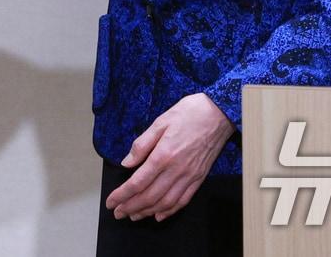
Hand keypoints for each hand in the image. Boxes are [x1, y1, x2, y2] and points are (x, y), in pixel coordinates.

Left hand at [105, 93, 234, 221]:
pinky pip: (183, 200)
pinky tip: (159, 214)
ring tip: (133, 216)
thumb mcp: (160, 122)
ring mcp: (189, 176)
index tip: (111, 202)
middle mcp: (176, 170)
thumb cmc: (188, 114)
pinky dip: (169, 211)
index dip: (122, 195)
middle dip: (131, 207)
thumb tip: (126, 163)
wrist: (219, 114)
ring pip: (165, 202)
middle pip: (149, 196)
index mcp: (163, 155)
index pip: (138, 182)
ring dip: (147, 212)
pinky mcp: (199, 178)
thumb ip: (142, 144)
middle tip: (118, 213)